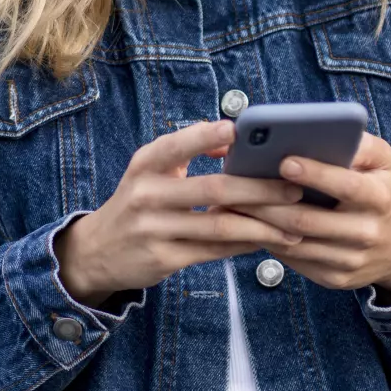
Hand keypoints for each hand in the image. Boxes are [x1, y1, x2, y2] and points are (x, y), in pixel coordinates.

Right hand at [55, 120, 303, 307]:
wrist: (97, 250)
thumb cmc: (137, 201)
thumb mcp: (150, 169)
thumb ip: (186, 151)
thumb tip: (232, 138)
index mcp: (146, 165)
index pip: (177, 145)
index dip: (206, 136)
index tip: (238, 131)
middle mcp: (148, 195)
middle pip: (213, 189)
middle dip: (259, 189)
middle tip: (294, 189)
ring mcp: (154, 229)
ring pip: (219, 225)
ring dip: (262, 225)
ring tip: (293, 224)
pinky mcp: (163, 259)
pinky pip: (213, 251)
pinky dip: (244, 244)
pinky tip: (267, 240)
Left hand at [231, 133, 390, 301]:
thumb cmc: (378, 190)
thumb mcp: (381, 161)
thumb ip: (358, 144)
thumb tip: (320, 130)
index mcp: (379, 198)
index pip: (346, 186)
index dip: (315, 174)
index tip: (284, 160)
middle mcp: (367, 232)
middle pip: (308, 219)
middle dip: (268, 202)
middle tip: (237, 184)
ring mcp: (351, 260)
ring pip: (295, 243)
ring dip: (260, 224)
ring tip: (234, 204)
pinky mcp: (335, 278)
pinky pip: (295, 260)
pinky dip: (270, 242)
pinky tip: (250, 225)